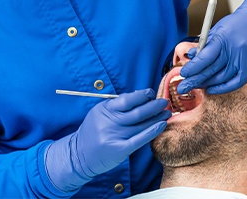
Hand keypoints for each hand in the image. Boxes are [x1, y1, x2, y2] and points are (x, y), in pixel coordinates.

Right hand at [45, 89, 169, 191]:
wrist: (79, 154)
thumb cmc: (93, 131)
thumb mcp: (99, 112)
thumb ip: (117, 105)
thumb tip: (139, 96)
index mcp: (105, 109)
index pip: (127, 99)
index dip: (142, 95)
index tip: (151, 93)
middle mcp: (110, 122)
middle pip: (137, 112)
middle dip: (154, 105)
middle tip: (165, 102)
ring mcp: (115, 136)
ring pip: (141, 125)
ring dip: (157, 117)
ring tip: (167, 112)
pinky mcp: (120, 149)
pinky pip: (140, 139)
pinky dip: (152, 131)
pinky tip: (162, 125)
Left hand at [178, 0, 246, 94]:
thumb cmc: (238, 23)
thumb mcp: (218, 29)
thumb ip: (205, 44)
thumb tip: (191, 56)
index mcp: (223, 39)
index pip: (204, 58)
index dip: (193, 68)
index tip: (184, 73)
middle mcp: (234, 51)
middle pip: (211, 70)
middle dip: (195, 80)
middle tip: (183, 87)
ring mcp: (244, 61)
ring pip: (221, 78)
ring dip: (206, 84)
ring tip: (195, 86)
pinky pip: (235, 83)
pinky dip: (222, 88)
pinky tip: (211, 89)